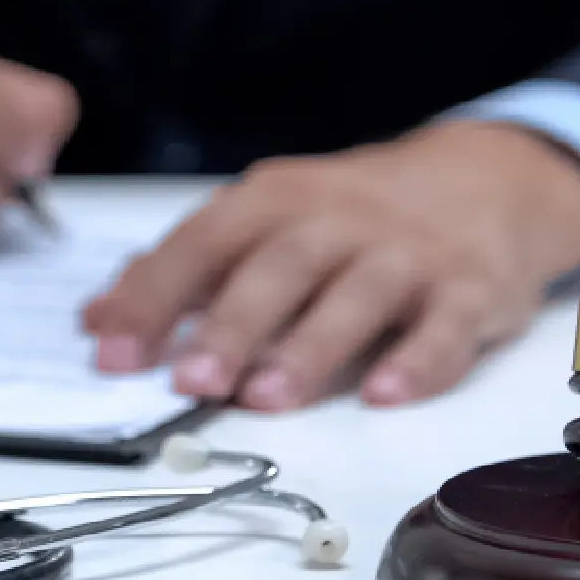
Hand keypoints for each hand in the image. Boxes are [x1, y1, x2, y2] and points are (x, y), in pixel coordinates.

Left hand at [83, 120, 579, 409]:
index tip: (111, 352)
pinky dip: (418, 360)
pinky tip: (385, 394)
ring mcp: (408, 252)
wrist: (480, 180)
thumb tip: (99, 319)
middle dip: (232, 325)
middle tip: (191, 384)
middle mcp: (340, 218)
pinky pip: (446, 325)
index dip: (155, 294)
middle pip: (280, 267)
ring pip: (357, 296)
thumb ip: (189, 268)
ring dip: (310, 347)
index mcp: (278, 199)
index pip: (205, 240)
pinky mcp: (469, 288)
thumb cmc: (353, 213)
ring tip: (267, 399)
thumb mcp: (269, 218)